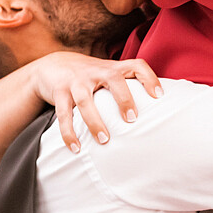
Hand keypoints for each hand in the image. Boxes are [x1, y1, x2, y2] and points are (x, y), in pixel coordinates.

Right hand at [24, 52, 162, 152]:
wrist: (53, 65)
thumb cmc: (90, 76)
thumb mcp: (108, 73)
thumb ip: (128, 86)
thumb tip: (158, 111)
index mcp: (112, 68)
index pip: (136, 66)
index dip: (149, 78)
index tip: (159, 97)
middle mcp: (96, 71)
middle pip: (113, 78)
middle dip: (123, 98)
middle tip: (131, 119)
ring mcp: (76, 81)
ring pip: (85, 100)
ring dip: (94, 121)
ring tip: (104, 141)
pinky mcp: (59, 92)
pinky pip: (63, 114)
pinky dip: (69, 132)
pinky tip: (76, 148)